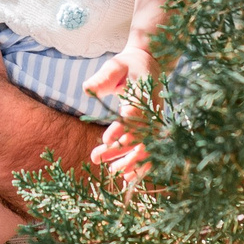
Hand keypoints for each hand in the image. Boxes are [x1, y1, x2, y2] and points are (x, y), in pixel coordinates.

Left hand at [85, 53, 152, 184]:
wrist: (151, 65)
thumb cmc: (129, 66)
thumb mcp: (116, 66)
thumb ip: (103, 78)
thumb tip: (87, 89)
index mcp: (145, 95)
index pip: (135, 115)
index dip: (122, 128)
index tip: (106, 140)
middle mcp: (153, 112)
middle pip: (140, 136)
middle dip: (120, 150)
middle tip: (96, 158)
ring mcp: (156, 123)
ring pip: (146, 148)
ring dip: (129, 161)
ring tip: (111, 172)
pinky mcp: (155, 131)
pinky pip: (150, 151)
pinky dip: (141, 165)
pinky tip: (128, 178)